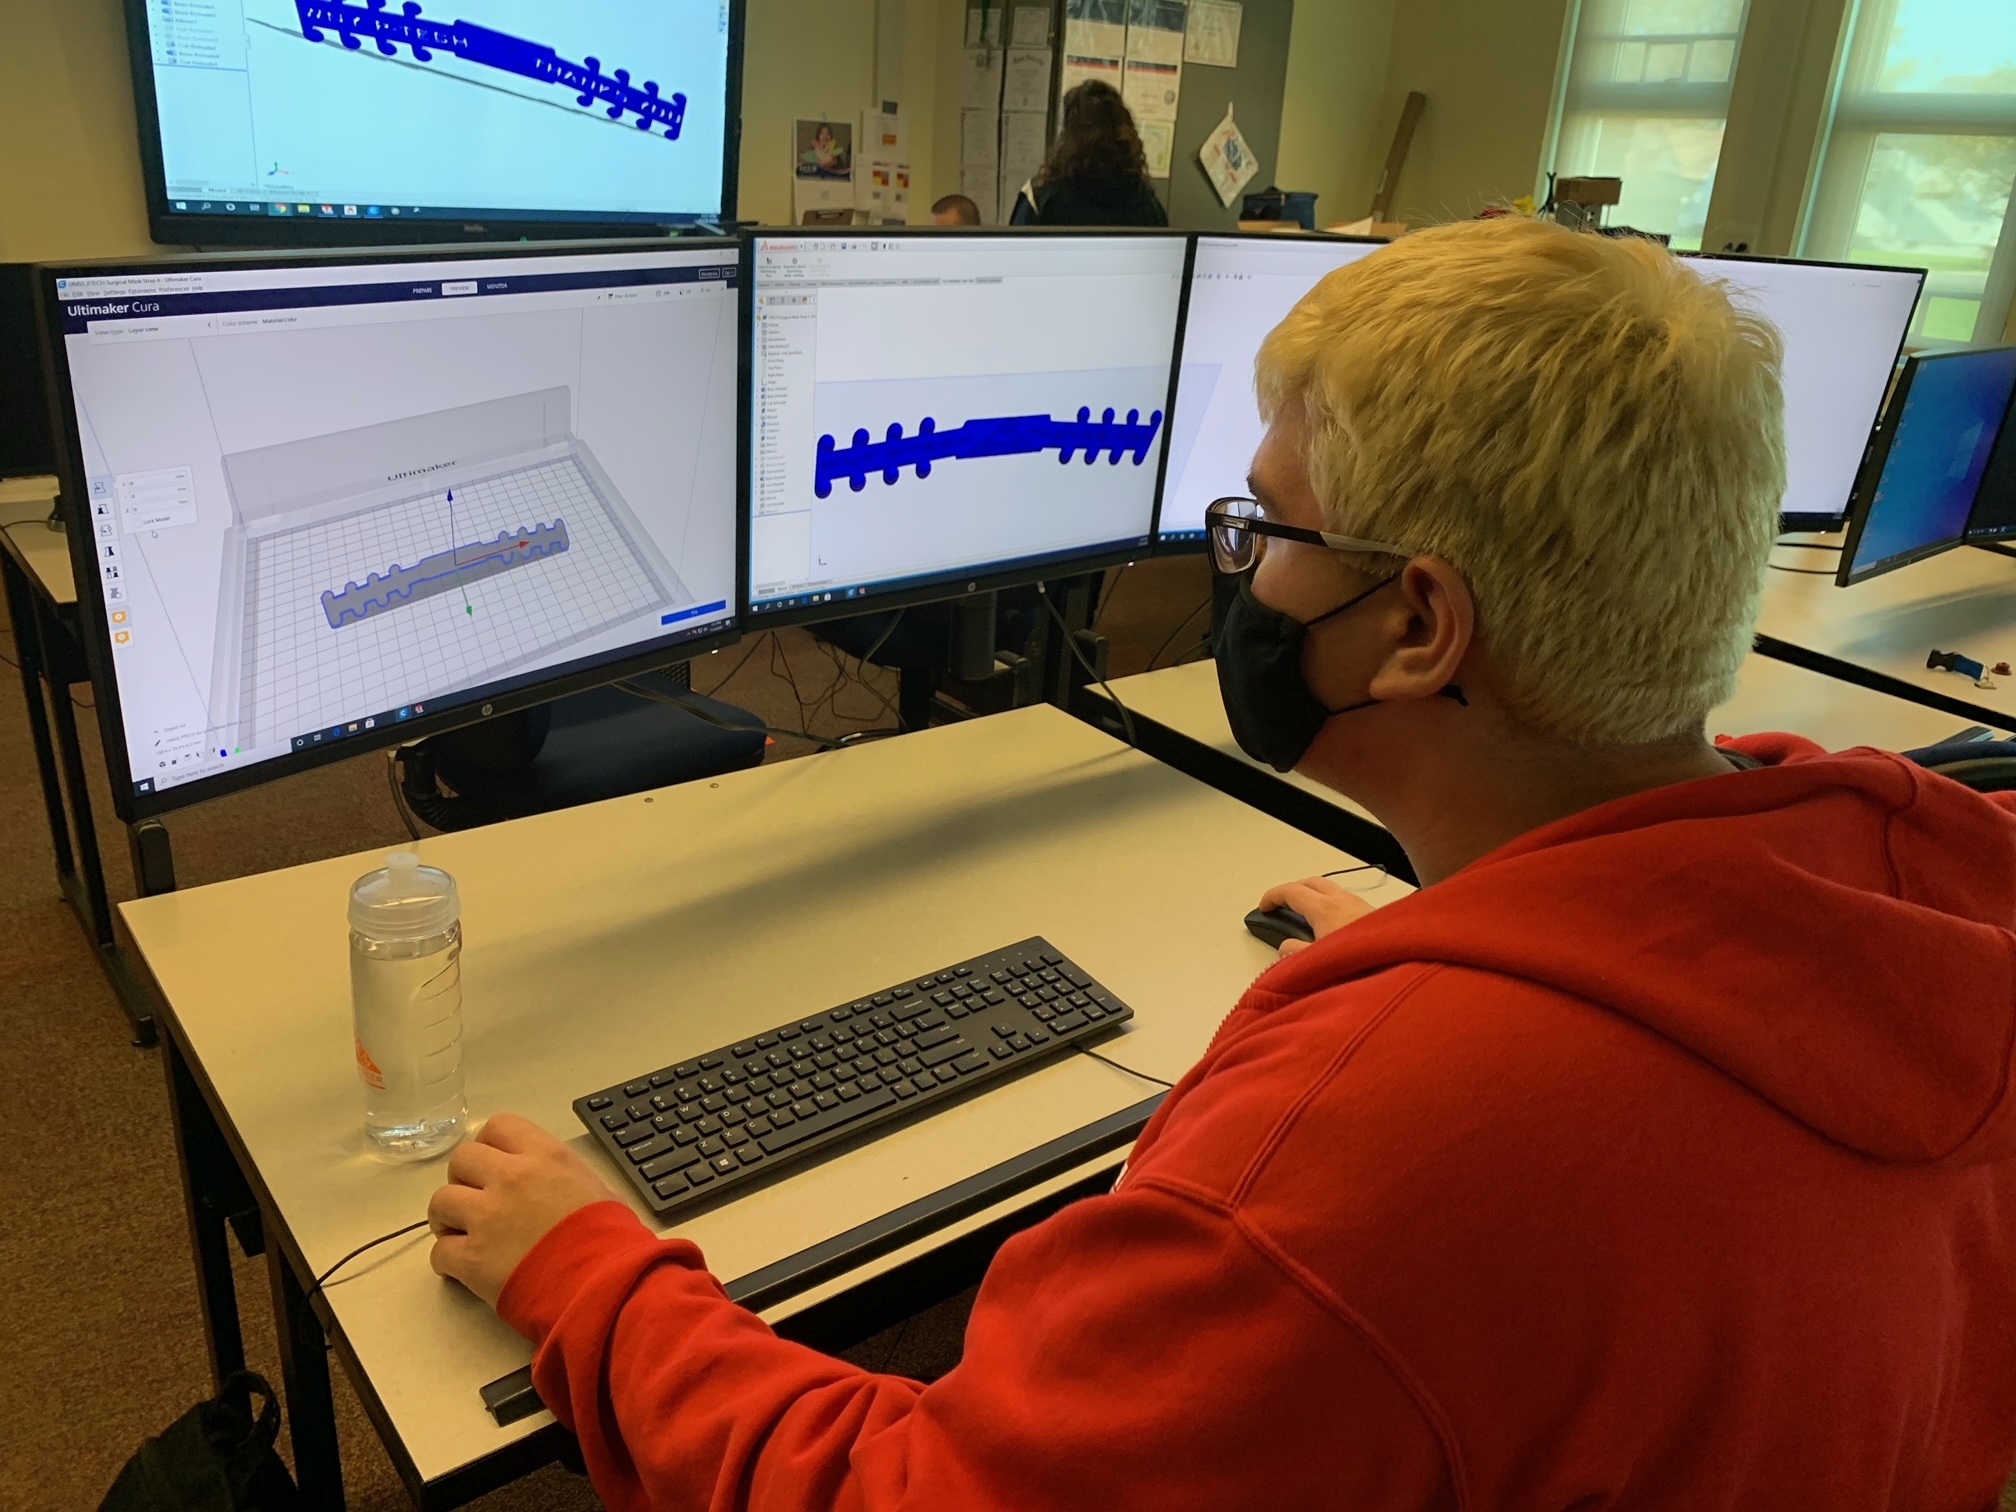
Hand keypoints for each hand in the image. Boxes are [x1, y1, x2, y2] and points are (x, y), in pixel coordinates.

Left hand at [428, 1113, 620, 1307]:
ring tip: (462, 1234)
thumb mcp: (600, 1190)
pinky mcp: (471, 1258)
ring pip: (440, 1201)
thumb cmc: (612, 1239)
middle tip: (478, 1201)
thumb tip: (562, 1188)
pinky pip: (440, 1251)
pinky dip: (448, 1260)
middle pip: (461, 1159)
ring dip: (448, 1217)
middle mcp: (510, 1177)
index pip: (499, 1126)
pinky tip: (463, 1268)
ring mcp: (486, 1216)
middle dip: (465, 1179)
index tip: (496, 1165)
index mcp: (544, 1156)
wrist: (603, 1284)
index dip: (492, 1145)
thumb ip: (568, 1179)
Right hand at [1258, 874, 1376, 955]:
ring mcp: (1361, 905)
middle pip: (1311, 882)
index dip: (1273, 896)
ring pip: (1330, 889)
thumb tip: (1285, 948)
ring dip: (1313, 895)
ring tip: (1304, 914)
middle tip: (1281, 905)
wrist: (1403, 966)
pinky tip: (1332, 925)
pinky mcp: (1375, 915)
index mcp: (1325, 909)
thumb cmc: (1363, 962)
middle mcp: (1344, 901)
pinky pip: (1346, 899)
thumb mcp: (1318, 963)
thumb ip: (1294, 955)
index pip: (1291, 891)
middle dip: (1292, 890)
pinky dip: (1331, 903)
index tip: (1263, 906)